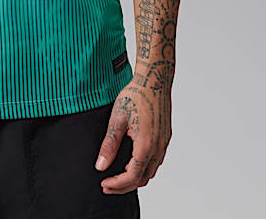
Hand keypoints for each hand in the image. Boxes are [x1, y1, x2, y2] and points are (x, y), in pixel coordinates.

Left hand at [94, 74, 171, 192]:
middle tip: (108, 185)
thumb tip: (100, 166)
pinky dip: (144, 168)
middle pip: (143, 179)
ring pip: (151, 172)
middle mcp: (158, 148)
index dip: (117, 185)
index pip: (132, 177)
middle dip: (124, 186)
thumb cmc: (136, 95)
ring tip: (118, 177)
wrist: (154, 79)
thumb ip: (109, 144)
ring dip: (135, 178)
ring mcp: (163, 143)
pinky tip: (133, 162)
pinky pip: (156, 161)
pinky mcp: (165, 137)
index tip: (104, 184)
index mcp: (146, 146)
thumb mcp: (117, 119)